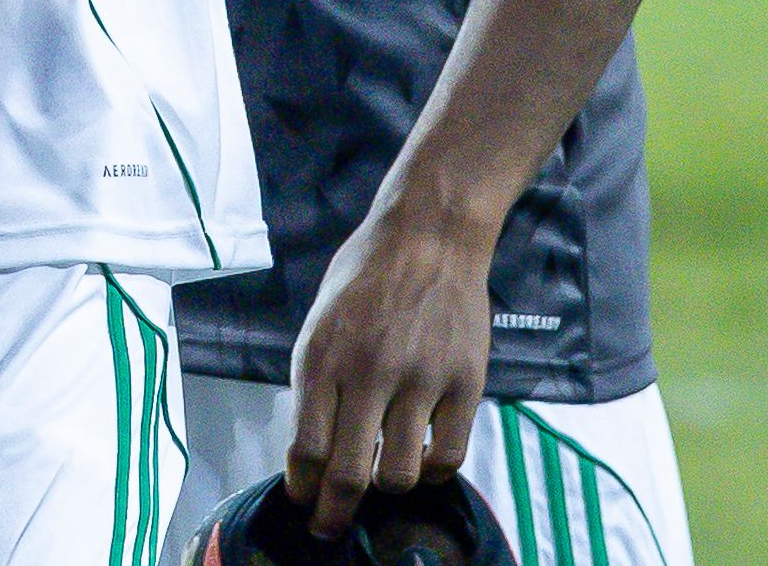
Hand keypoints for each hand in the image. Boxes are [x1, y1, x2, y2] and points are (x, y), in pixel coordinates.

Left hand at [282, 199, 493, 534]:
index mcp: (322, 358)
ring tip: (380, 484)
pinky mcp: (466, 384)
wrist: (429, 239)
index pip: (304, 446)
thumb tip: (312, 448)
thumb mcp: (320, 324)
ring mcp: (421, 381)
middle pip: (348, 472)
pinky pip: (448, 456)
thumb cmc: (365, 279)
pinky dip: (431, 472)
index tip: (301, 500)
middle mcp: (368, 373)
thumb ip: (317, 383)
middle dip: (334, 512)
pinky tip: (421, 463)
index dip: (301, 486)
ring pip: (399, 474)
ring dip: (386, 490)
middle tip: (329, 527)